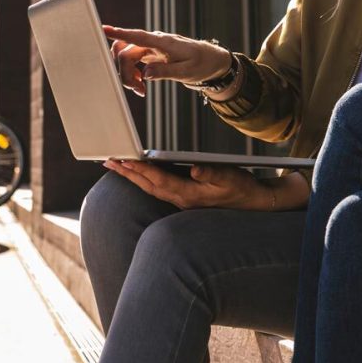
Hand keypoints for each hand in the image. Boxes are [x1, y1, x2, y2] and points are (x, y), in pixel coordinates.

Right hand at [103, 26, 230, 96]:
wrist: (211, 61)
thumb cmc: (202, 64)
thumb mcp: (187, 72)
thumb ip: (166, 72)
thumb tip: (145, 74)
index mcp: (164, 43)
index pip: (138, 36)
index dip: (120, 33)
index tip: (103, 28)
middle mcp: (154, 42)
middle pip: (126, 53)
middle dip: (125, 72)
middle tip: (139, 90)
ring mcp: (151, 47)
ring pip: (127, 57)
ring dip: (128, 74)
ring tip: (141, 89)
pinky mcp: (151, 54)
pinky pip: (133, 61)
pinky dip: (133, 74)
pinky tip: (142, 85)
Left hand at [103, 160, 273, 209]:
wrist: (253, 203)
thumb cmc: (242, 189)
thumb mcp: (230, 178)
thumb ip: (212, 173)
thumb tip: (194, 169)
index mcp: (188, 193)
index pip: (157, 180)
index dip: (139, 169)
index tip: (123, 160)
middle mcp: (181, 198)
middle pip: (147, 185)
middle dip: (127, 173)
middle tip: (108, 161)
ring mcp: (182, 199)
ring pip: (151, 187)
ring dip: (133, 176)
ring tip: (118, 165)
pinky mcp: (185, 196)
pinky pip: (159, 187)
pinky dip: (146, 179)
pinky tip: (141, 173)